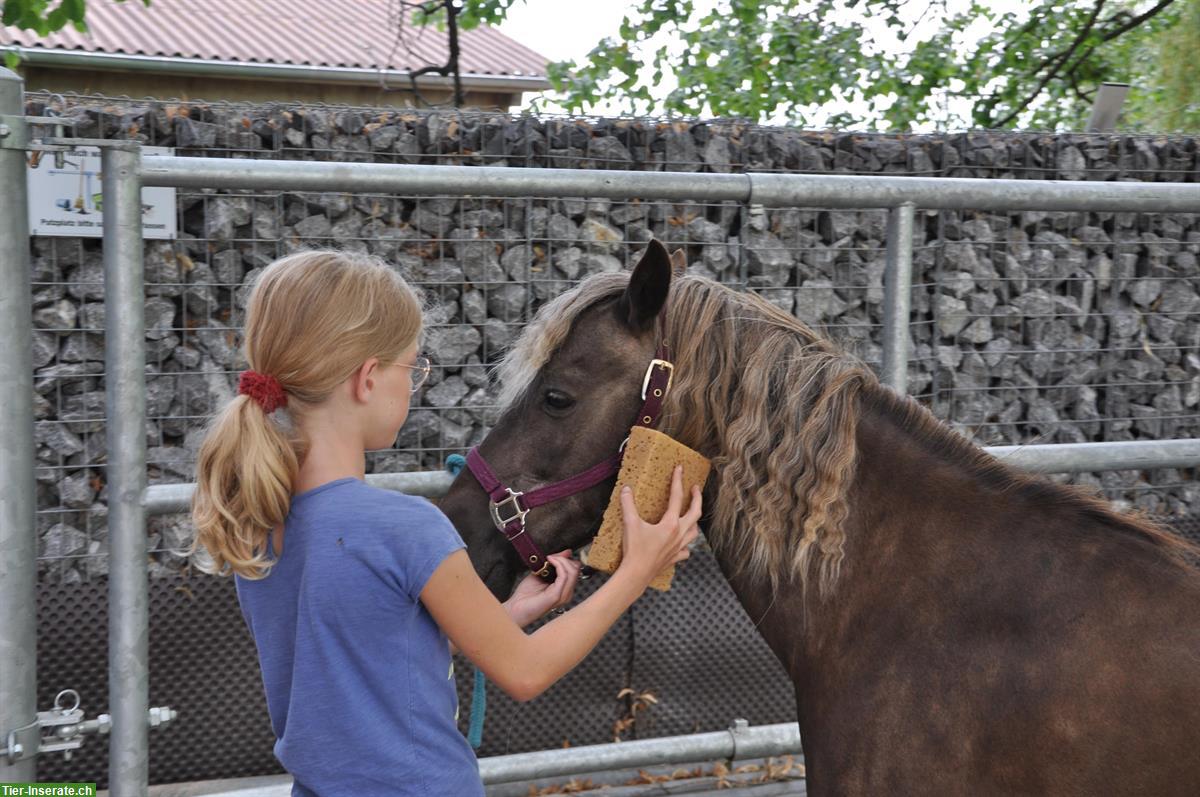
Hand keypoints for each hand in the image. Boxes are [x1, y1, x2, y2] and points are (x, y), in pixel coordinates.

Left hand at [502, 550, 581, 626]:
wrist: (516, 608)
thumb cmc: (526, 594)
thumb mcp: (542, 573)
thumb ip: (554, 564)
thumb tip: (567, 552)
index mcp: (564, 588)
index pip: (576, 570)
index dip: (567, 560)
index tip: (555, 555)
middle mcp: (567, 592)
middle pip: (576, 569)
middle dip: (564, 559)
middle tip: (551, 557)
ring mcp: (563, 595)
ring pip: (573, 571)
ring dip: (561, 560)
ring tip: (550, 558)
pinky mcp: (557, 595)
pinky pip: (564, 576)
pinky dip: (558, 564)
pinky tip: (549, 561)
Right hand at [617, 466, 701, 588]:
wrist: (636, 575)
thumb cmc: (634, 550)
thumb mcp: (630, 524)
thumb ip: (628, 504)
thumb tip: (626, 489)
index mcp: (670, 524)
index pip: (677, 497)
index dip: (678, 481)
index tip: (680, 469)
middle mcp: (679, 534)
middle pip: (695, 513)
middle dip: (697, 498)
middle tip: (695, 488)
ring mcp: (679, 547)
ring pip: (694, 532)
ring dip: (694, 521)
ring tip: (691, 514)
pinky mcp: (675, 558)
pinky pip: (686, 550)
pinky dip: (687, 545)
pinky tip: (683, 544)